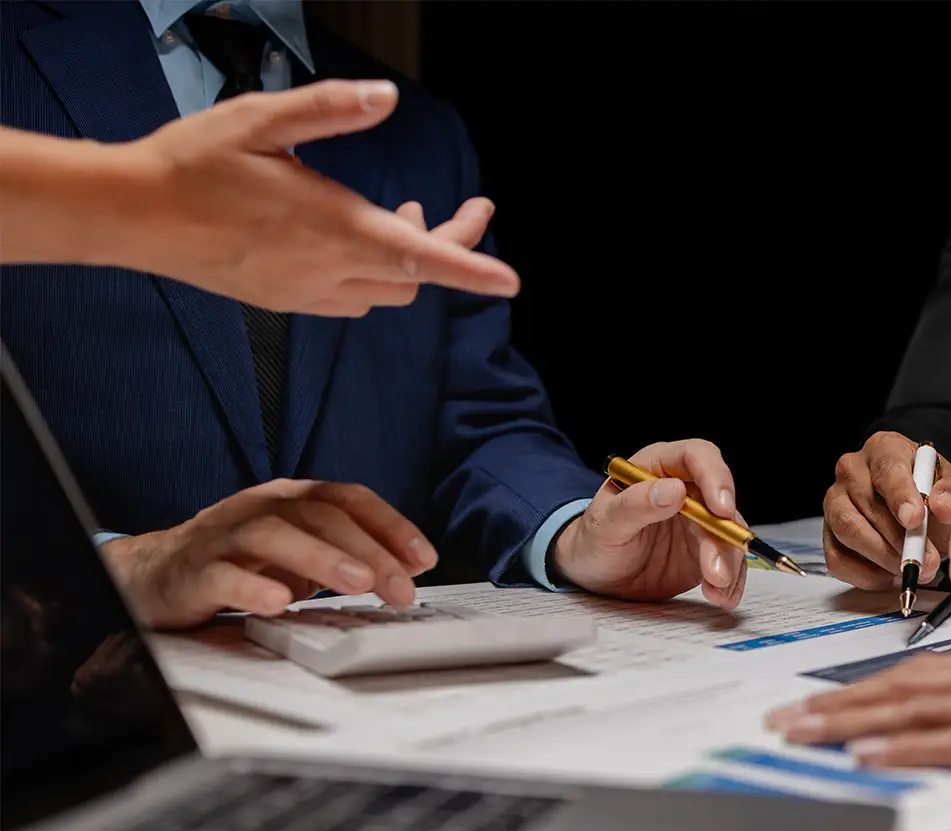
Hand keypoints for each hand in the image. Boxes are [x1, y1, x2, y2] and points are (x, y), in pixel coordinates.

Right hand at [100, 479, 437, 628]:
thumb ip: (348, 554)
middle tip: (401, 587)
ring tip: (356, 584)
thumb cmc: (240, 560)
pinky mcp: (194, 571)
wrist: (156, 572)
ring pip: (274, 536)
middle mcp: (260, 507)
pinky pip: (222, 575)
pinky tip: (278, 604)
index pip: (349, 499)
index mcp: (291, 498)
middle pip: (320, 517)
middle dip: (368, 551)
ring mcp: (225, 536)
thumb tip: (407, 571)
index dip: (390, 525)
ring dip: (321, 558)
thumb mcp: (301, 552)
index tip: (424, 557)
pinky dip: (251, 588)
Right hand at [102, 80, 521, 313]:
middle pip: (412, 277)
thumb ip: (330, 110)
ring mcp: (304, 293)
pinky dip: (374, 275)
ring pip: (384, 293)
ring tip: (406, 216)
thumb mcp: (261, 119)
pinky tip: (359, 241)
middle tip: (463, 209)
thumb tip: (387, 97)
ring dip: (408, 260)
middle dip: (447, 248)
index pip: (418, 257)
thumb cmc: (192, 162)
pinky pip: (352, 302)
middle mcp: (324, 271)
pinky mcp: (285, 300)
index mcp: (330, 228)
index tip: (509, 280)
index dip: (468, 268)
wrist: (130, 214)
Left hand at [552, 440, 747, 607]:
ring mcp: (698, 522)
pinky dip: (731, 580)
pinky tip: (723, 595)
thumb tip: (673, 490)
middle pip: (719, 502)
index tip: (721, 508)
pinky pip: (728, 561)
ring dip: (729, 563)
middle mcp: (686, 490)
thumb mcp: (605, 523)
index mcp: (659, 468)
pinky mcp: (705, 550)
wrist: (594, 573)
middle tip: (716, 569)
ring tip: (717, 590)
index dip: (715, 477)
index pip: (697, 456)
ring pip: (729, 534)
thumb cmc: (593, 538)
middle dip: (723, 537)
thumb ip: (635, 505)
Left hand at [766, 645, 950, 778]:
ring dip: (854, 721)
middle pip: (906, 686)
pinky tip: (872, 754)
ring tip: (804, 734)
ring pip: (921, 707)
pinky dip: (912, 746)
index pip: (925, 676)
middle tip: (785, 720)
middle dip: (838, 704)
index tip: (822, 705)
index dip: (867, 689)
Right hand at [824, 432, 950, 589]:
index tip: (916, 520)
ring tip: (911, 569)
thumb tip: (943, 507)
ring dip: (882, 557)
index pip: (887, 469)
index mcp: (885, 449)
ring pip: (848, 531)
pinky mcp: (828, 532)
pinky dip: (866, 575)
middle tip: (926, 560)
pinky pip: (837, 559)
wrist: (922, 511)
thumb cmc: (935, 494)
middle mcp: (853, 470)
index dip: (901, 496)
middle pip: (865, 504)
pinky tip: (891, 575)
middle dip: (898, 539)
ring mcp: (836, 501)